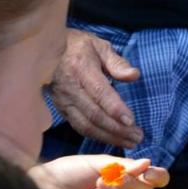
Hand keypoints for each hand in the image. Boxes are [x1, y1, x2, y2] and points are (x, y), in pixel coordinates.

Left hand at [30, 155, 168, 188]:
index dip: (158, 177)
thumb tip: (148, 164)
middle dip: (135, 184)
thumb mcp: (99, 162)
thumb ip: (124, 165)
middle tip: (118, 176)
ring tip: (100, 184)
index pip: (155, 181)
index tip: (149, 172)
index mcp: (126, 178)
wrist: (43, 185)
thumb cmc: (69, 171)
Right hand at [50, 28, 142, 146]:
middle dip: (117, 129)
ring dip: (109, 137)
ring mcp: (63, 101)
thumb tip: (134, 75)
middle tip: (138, 136)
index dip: (115, 108)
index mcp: (81, 69)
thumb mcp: (101, 46)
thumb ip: (118, 62)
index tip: (131, 121)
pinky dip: (97, 136)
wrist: (49, 50)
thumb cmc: (81, 47)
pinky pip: (79, 127)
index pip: (99, 92)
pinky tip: (114, 139)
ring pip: (86, 125)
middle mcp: (69, 88)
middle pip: (94, 114)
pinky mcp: (61, 110)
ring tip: (130, 142)